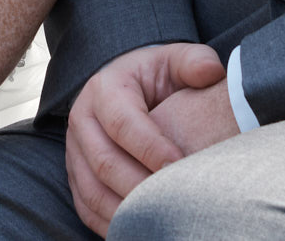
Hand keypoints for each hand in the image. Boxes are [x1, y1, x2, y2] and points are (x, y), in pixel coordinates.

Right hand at [64, 43, 224, 235]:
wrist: (127, 86)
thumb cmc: (156, 77)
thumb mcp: (174, 60)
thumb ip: (194, 61)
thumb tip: (210, 71)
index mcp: (105, 89)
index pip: (123, 122)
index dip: (151, 148)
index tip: (181, 166)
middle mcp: (81, 119)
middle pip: (105, 162)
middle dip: (141, 187)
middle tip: (176, 202)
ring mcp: (74, 150)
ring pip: (92, 190)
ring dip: (125, 212)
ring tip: (160, 222)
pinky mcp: (75, 174)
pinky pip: (86, 207)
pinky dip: (109, 225)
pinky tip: (139, 231)